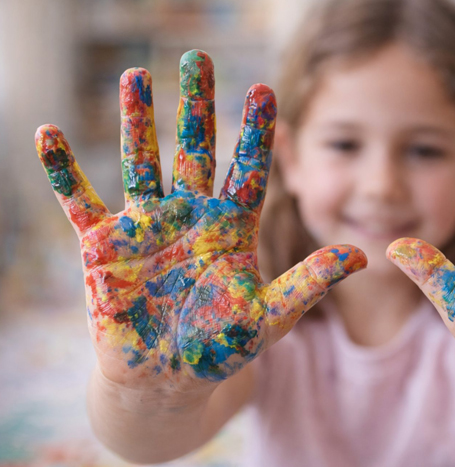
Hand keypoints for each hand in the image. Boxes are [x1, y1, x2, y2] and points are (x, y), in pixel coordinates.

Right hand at [36, 50, 365, 391]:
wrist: (167, 379)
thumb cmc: (221, 347)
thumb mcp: (271, 315)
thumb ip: (311, 282)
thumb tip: (364, 254)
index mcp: (231, 229)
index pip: (248, 171)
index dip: (257, 133)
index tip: (265, 90)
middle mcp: (190, 217)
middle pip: (195, 150)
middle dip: (196, 106)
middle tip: (199, 58)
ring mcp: (146, 227)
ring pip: (141, 163)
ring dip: (136, 122)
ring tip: (136, 76)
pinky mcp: (104, 246)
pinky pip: (79, 202)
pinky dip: (62, 172)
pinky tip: (48, 135)